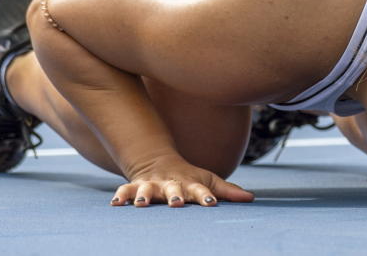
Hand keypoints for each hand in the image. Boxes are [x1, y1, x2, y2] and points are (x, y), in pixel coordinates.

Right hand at [110, 156, 254, 207]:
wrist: (159, 161)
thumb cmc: (189, 178)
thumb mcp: (209, 181)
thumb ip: (228, 191)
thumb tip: (251, 198)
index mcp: (190, 184)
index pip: (201, 190)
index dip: (206, 197)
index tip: (211, 204)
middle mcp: (171, 184)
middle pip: (173, 189)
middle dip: (175, 196)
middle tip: (176, 203)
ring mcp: (152, 185)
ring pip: (147, 189)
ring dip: (144, 195)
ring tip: (141, 203)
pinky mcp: (136, 186)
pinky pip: (126, 191)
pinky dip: (121, 196)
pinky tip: (115, 204)